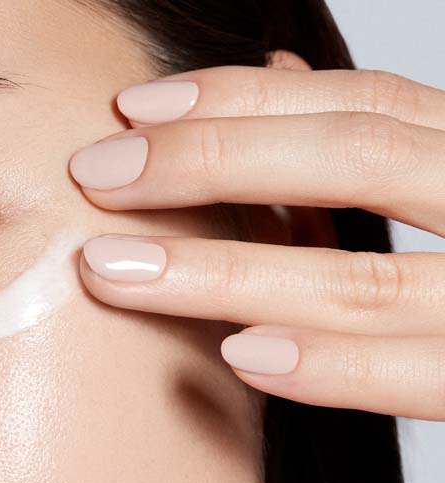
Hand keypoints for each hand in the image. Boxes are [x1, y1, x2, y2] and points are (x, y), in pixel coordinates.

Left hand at [68, 65, 444, 420]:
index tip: (134, 111)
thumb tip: (273, 80)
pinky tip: (241, 354)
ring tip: (115, 272)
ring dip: (225, 272)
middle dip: (212, 163)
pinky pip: (424, 378)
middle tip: (96, 175)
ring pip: (363, 277)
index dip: (240, 102)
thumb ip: (374, 149)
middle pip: (354, 161)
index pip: (359, 107)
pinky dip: (333, 365)